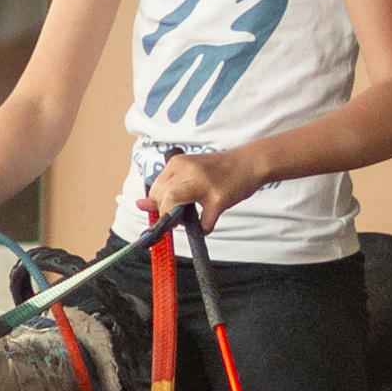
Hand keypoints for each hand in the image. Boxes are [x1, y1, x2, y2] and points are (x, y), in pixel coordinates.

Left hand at [145, 146, 263, 231]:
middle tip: (182, 215)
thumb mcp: (191, 172)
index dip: (158, 205)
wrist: (250, 162)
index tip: (168, 210)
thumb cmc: (219, 170)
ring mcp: (203, 184)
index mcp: (178, 163)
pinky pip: (203, 223)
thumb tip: (141, 205)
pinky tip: (207, 222)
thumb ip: (168, 187)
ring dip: (176, 219)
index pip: (155, 189)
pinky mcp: (218, 198)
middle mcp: (188, 171)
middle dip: (167, 213)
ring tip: (188, 220)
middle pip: (161, 198)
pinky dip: (204, 228)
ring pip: (172, 204)